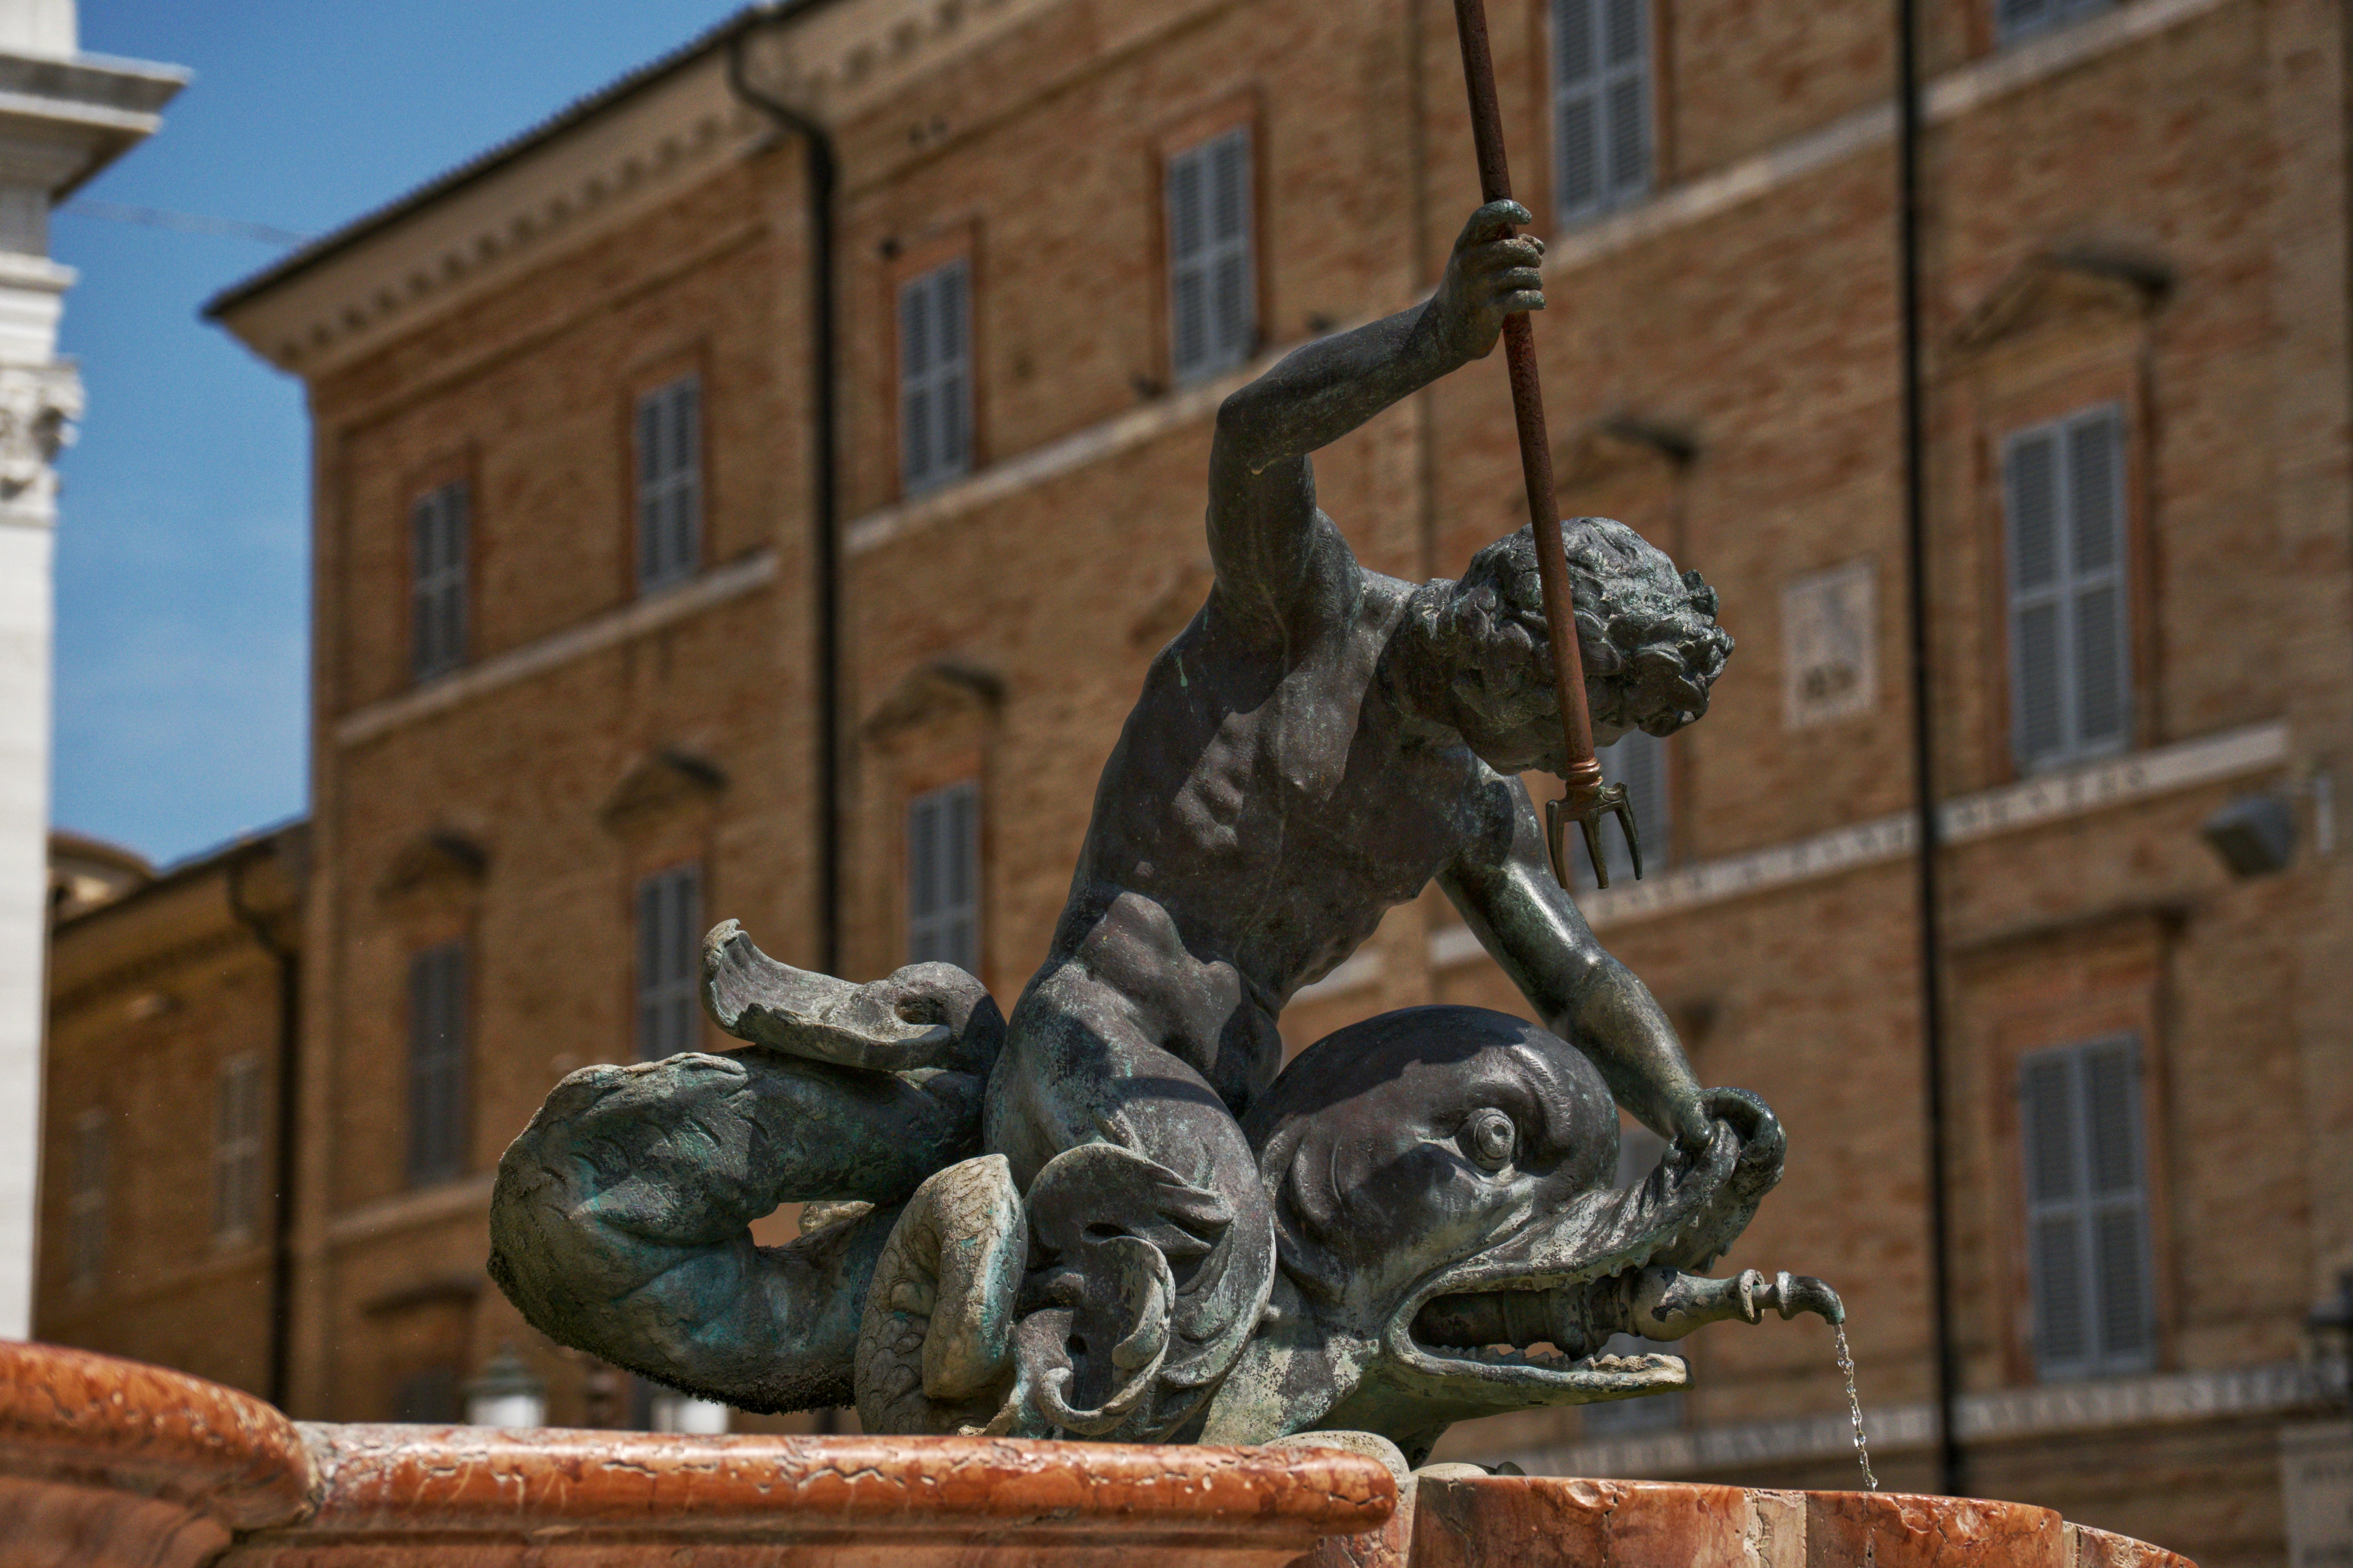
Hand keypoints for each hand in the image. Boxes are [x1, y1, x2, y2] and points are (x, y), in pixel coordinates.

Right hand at [1430, 200, 1545, 361]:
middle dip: (1532, 256)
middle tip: (1534, 264)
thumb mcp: (1476, 264)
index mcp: (1464, 246)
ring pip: (1525, 273)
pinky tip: (1538, 302)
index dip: (1509, 209)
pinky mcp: (1488, 310)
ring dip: (1536, 280)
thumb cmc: (1467, 292)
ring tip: (1533, 286)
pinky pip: (1525, 297)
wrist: (1442, 332)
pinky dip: (1537, 299)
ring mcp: (1477, 286)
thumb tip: (1537, 247)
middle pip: (1515, 247)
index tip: (1527, 217)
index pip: (1485, 216)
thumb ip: (1503, 247)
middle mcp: (1469, 263)